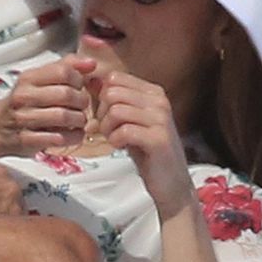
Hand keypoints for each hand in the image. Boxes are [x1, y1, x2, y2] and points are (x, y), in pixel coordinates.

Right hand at [0, 55, 94, 154]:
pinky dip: (72, 137)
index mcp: (29, 79)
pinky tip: (72, 134)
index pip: (63, 71)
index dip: (79, 80)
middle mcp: (24, 96)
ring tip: (78, 121)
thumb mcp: (39, 79)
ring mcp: (24, 118)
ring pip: (64, 116)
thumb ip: (65, 67)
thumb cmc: (22, 103)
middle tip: (82, 106)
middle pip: (66, 94)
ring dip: (78, 120)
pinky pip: (58, 138)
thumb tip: (90, 63)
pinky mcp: (27, 140)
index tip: (79, 86)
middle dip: (81, 102)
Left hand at [94, 72, 192, 216]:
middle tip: (107, 130)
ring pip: (116, 110)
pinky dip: (115, 140)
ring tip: (114, 139)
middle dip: (101, 113)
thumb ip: (114, 102)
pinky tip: (120, 147)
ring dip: (107, 128)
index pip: (114, 78)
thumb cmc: (146, 151)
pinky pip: (124, 131)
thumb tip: (91, 82)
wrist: (170, 182)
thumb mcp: (129, 121)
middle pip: (111, 93)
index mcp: (153, 92)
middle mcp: (159, 101)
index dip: (100, 98)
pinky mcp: (158, 139)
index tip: (105, 116)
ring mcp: (161, 119)